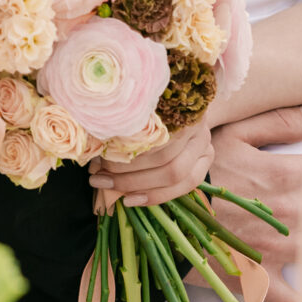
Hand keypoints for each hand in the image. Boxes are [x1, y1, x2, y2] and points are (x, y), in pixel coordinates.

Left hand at [90, 116, 213, 207]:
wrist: (187, 102)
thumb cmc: (155, 107)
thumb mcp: (141, 110)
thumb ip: (124, 127)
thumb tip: (94, 154)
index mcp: (178, 109)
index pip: (154, 138)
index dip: (126, 155)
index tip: (98, 161)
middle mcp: (198, 128)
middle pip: (166, 161)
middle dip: (128, 176)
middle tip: (99, 179)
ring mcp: (206, 146)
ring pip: (176, 177)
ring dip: (140, 188)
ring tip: (111, 189)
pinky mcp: (207, 161)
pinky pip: (186, 186)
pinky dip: (156, 196)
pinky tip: (132, 199)